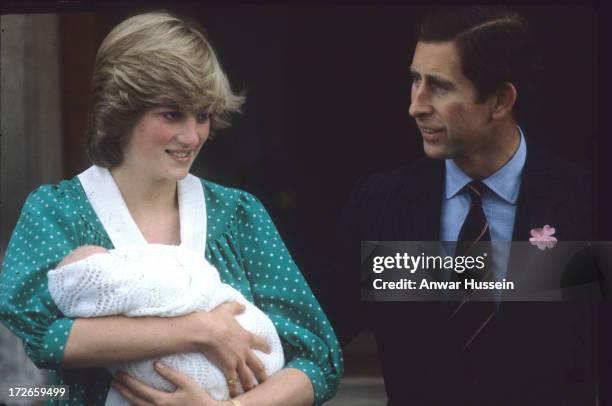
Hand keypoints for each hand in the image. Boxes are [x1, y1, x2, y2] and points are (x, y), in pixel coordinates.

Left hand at [111, 361, 231, 405]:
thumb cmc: (200, 399)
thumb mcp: (188, 384)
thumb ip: (171, 374)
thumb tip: (156, 365)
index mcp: (162, 400)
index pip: (139, 390)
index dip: (128, 382)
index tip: (119, 374)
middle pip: (134, 400)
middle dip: (123, 390)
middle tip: (114, 381)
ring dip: (127, 398)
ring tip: (120, 390)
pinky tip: (134, 402)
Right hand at [193, 302, 270, 395]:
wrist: (207, 330)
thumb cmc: (216, 319)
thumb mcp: (227, 309)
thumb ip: (236, 307)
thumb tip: (242, 305)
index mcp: (247, 337)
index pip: (260, 343)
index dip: (265, 346)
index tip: (269, 350)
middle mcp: (245, 351)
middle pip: (257, 365)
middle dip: (262, 374)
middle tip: (266, 380)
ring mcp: (237, 361)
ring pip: (248, 376)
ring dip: (251, 385)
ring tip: (254, 392)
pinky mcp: (228, 368)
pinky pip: (233, 381)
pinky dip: (234, 389)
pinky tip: (236, 396)